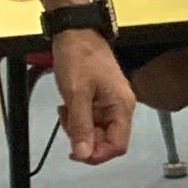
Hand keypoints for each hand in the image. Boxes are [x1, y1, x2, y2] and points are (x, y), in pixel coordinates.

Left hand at [50, 29, 135, 166]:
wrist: (76, 32)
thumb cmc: (79, 57)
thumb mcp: (76, 94)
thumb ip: (80, 126)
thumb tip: (83, 154)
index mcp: (122, 107)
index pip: (118, 146)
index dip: (97, 154)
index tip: (76, 152)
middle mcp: (121, 107)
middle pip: (108, 140)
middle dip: (85, 139)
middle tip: (66, 124)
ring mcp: (112, 103)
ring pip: (98, 131)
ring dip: (79, 128)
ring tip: (65, 111)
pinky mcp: (102, 98)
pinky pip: (92, 119)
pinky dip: (78, 118)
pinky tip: (67, 106)